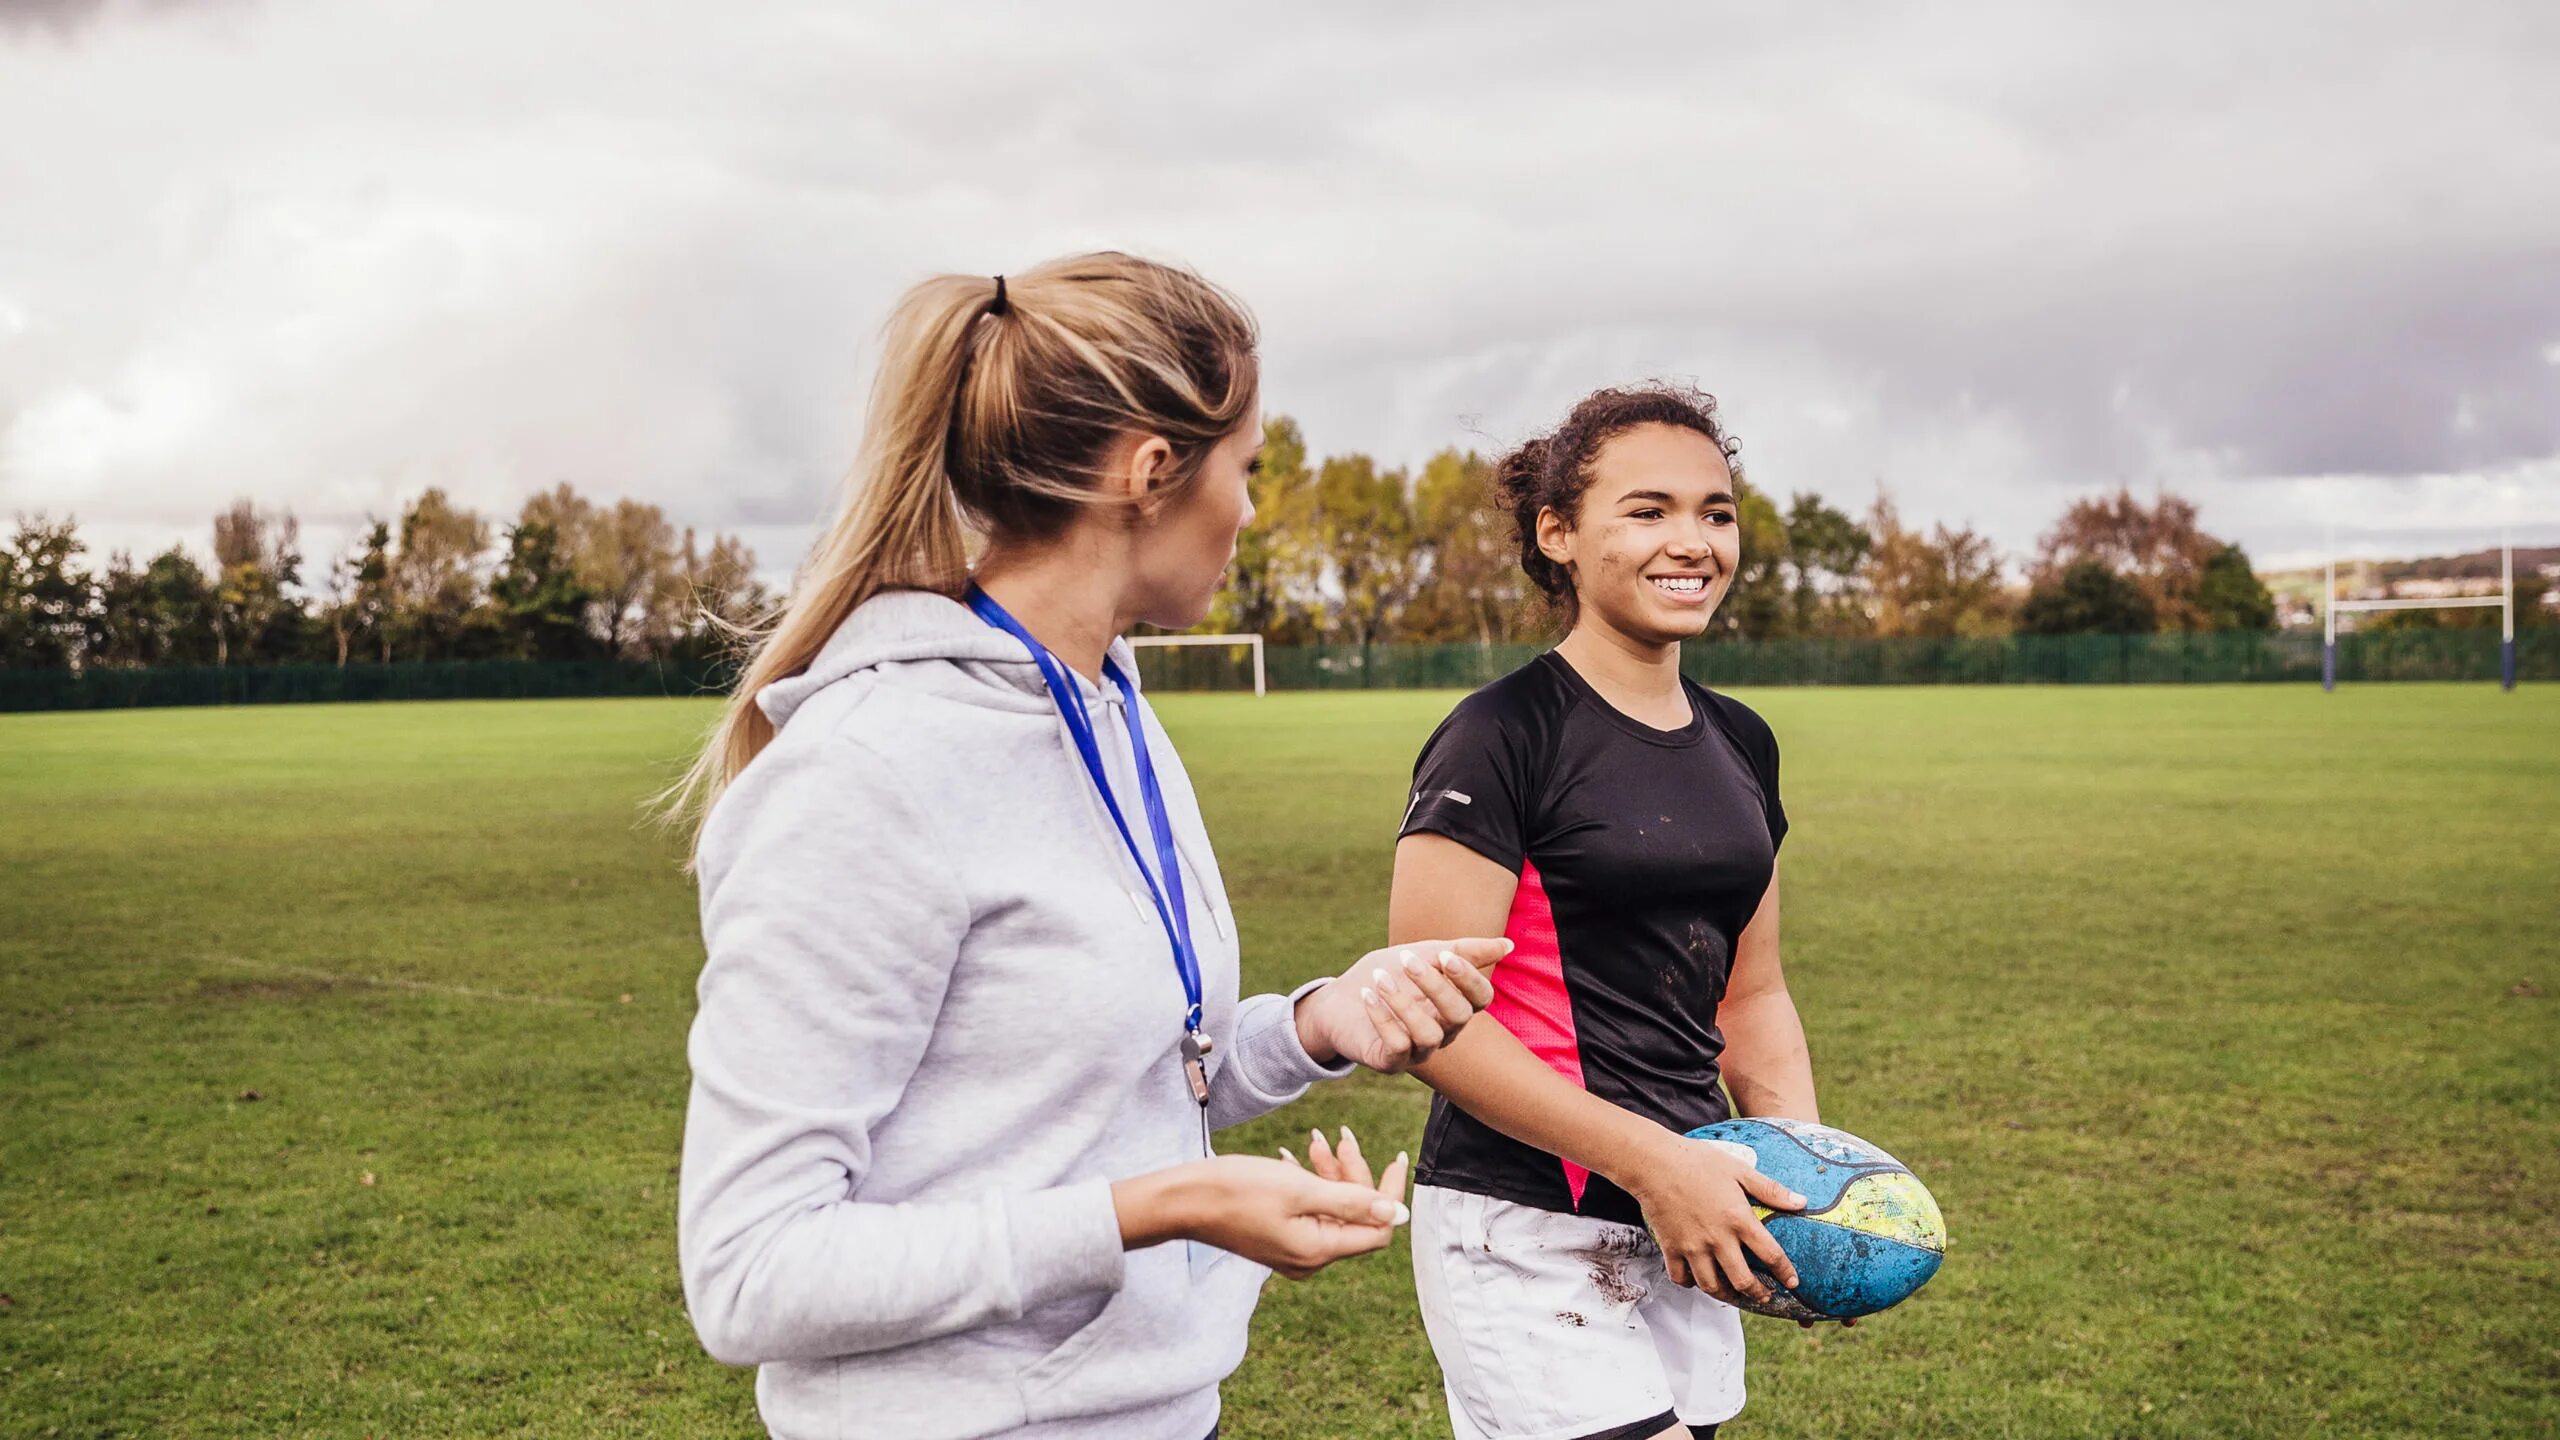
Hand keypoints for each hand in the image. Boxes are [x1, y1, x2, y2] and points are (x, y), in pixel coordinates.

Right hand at [1111, 1131, 1409, 1279]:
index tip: (1395, 1155)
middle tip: (1340, 1136)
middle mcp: (1309, 1258)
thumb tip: (1399, 1214)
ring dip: (1329, 1173)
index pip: (1378, 1228)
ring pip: (1330, 1209)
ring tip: (1315, 1139)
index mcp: (1319, 1250)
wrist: (1182, 1200)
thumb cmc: (1238, 1190)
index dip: (1389, 1192)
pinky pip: (1307, 1211)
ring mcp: (1291, 1250)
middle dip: (1353, 1174)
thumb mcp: (1300, 1189)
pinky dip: (1307, 1183)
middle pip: (1354, 1216)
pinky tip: (1292, 1157)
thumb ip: (1353, 1202)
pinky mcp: (1276, 1238)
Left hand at [1293, 937, 1508, 1072]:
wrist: (1340, 999)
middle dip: (1435, 986)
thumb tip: (1508, 945)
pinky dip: (1383, 1019)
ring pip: (1428, 1035)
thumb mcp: (1424, 955)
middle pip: (1459, 1016)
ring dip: (1403, 1002)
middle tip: (1406, 959)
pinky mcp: (1391, 1062)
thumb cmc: (1389, 975)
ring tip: (1379, 978)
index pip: (1481, 998)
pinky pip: (1397, 1047)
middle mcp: (1444, 1032)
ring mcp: (1418, 1051)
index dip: (1468, 978)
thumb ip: (1463, 951)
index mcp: (1456, 1005)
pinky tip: (1367, 995)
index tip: (1443, 955)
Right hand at [1622, 1133, 1806, 1308]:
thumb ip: (1770, 1189)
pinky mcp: (1671, 1248)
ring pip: (1711, 1286)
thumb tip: (1802, 1202)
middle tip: (1765, 1296)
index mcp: (1738, 1219)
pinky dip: (1691, 1284)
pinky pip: (1681, 1278)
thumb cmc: (1698, 1161)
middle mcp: (1717, 1239)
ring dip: (1726, 1295)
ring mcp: (1692, 1246)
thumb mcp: (1739, 1169)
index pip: (1770, 1254)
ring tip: (1734, 1295)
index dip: (1785, 1272)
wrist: (1654, 1162)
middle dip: (1758, 1294)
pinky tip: (1698, 1279)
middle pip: (1742, 1280)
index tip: (1792, 1282)